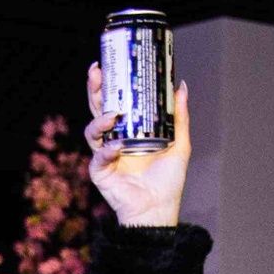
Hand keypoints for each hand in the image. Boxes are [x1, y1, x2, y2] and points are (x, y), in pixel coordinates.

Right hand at [82, 66, 190, 226]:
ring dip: (99, 119)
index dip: (109, 84)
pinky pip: (99, 157)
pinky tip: (117, 147)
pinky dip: (107, 150)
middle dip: (95, 91)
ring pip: (92, 130)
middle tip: (97, 73)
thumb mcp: (179, 144)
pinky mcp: (100, 172)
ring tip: (112, 114)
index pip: (115, 102)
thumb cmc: (168, 181)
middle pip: (98, 110)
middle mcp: (113, 140)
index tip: (108, 64)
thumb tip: (181, 86)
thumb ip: (179, 117)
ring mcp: (104, 155)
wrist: (159, 210)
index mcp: (129, 131)